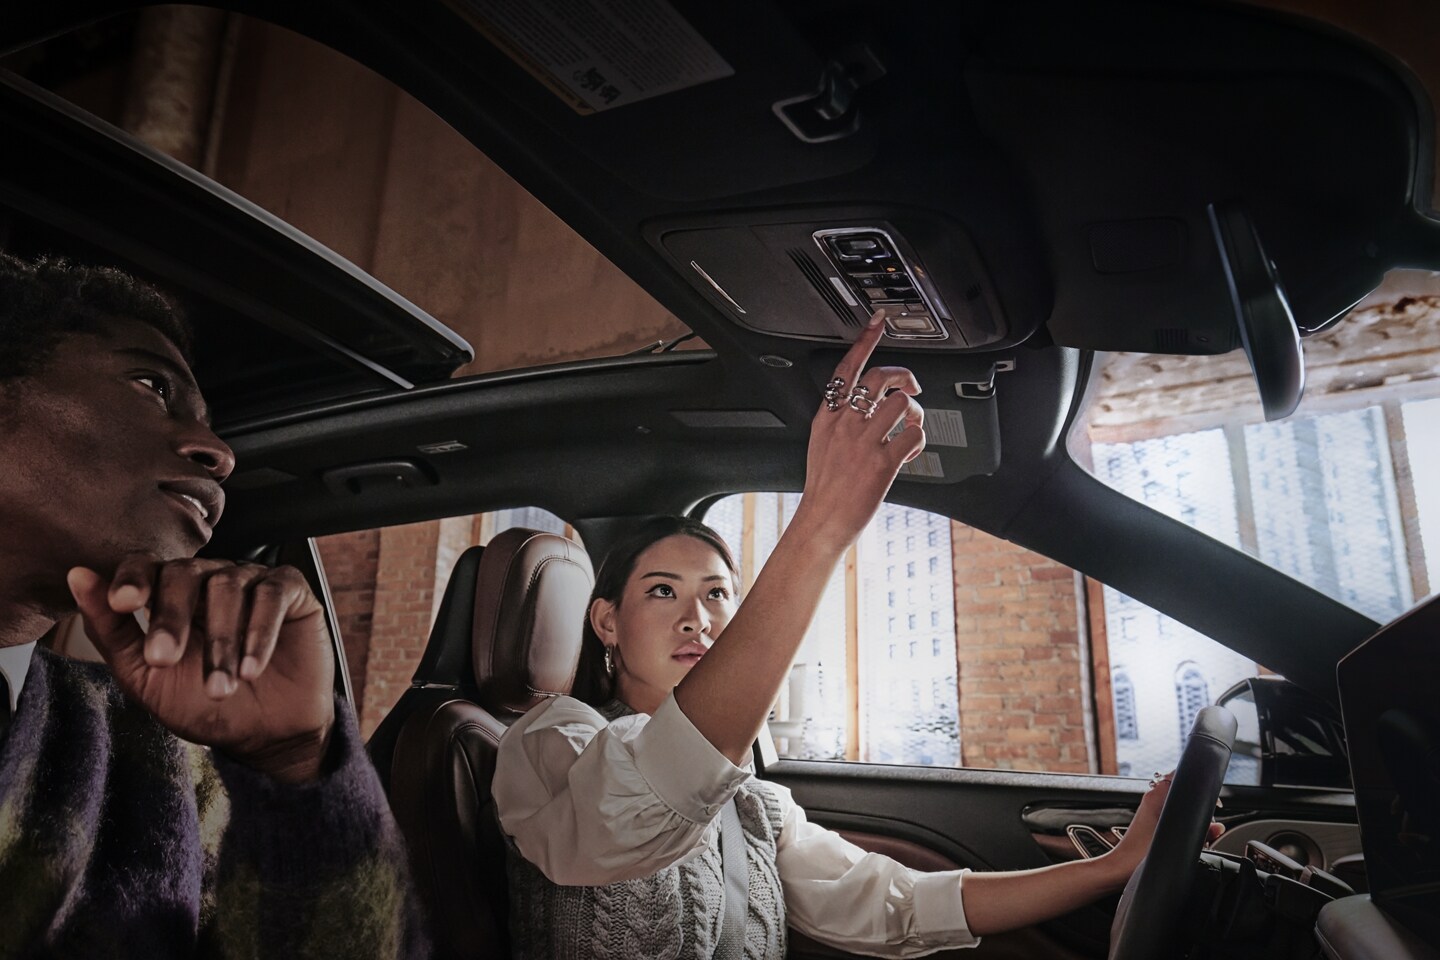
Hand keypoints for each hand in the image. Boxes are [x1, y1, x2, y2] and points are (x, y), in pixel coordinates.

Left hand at [67, 554, 335, 783]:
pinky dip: (260, 634)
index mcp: (172, 595)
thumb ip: (112, 631)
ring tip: (221, 687)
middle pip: (186, 573)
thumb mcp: (147, 678)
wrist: (266, 735)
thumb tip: (77, 576)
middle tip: (166, 660)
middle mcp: (211, 580)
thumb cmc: (205, 705)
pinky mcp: (292, 591)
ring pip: (229, 587)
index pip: (148, 565)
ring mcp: (253, 582)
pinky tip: (251, 670)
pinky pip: (272, 595)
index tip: (125, 603)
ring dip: (220, 642)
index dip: (134, 576)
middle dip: (172, 618)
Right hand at [792, 308, 925, 548]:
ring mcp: (864, 443)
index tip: (878, 322)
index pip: (847, 368)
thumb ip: (840, 421)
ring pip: (902, 403)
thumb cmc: (824, 488)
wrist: (822, 522)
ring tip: (909, 426)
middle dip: (904, 375)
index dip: (865, 341)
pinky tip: (908, 450)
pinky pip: (913, 434)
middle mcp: (845, 425)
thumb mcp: (821, 444)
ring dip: (914, 412)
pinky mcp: (883, 463)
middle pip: (880, 378)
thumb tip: (866, 407)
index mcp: (828, 417)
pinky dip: (918, 439)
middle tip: (911, 385)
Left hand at [1101, 772, 1224, 889]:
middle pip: (1182, 790)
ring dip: (1190, 815)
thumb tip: (1218, 827)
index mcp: (1155, 797)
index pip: (1180, 776)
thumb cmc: (1137, 856)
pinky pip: (1172, 814)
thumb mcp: (1175, 844)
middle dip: (1197, 805)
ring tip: (1195, 831)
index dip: (1199, 786)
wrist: (1119, 868)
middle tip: (1205, 822)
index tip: (1211, 802)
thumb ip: (1201, 835)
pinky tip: (1184, 837)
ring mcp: (1150, 809)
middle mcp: (1152, 799)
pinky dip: (1182, 822)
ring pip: (1178, 803)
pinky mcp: (1150, 821)